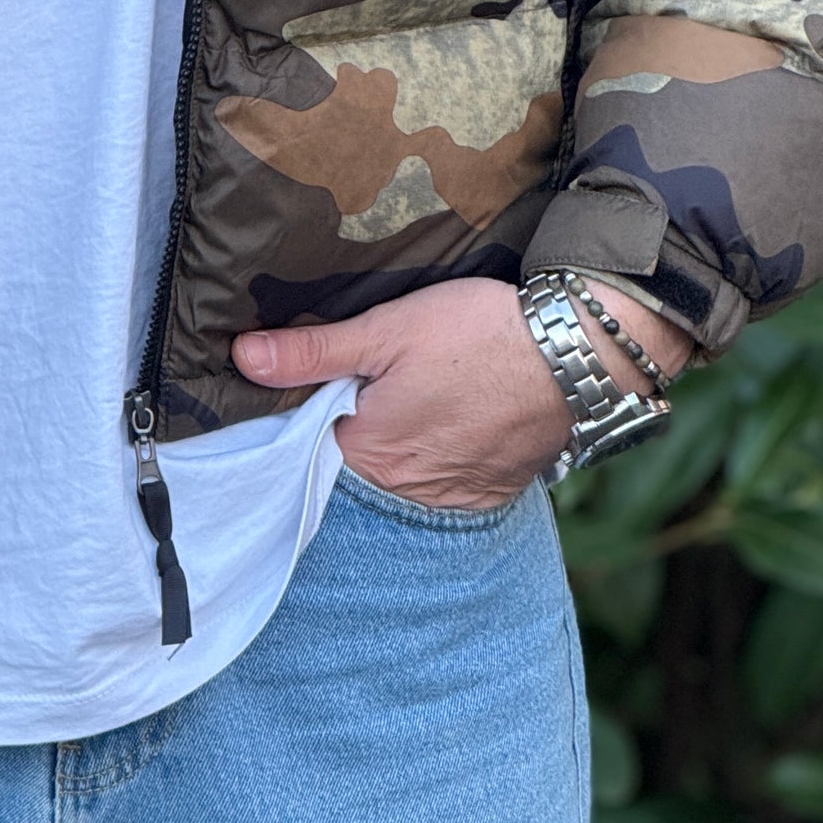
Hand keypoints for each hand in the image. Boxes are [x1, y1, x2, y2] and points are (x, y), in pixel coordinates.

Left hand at [232, 275, 691, 511]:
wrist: (581, 353)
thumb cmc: (480, 333)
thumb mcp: (387, 329)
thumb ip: (312, 351)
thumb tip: (241, 357)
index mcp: (368, 451)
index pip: (312, 438)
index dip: (314, 404)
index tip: (325, 376)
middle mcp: (407, 489)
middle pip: (359, 456)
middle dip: (360, 421)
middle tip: (382, 377)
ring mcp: (455, 494)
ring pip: (405, 469)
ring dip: (404, 439)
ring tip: (424, 392)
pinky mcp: (494, 490)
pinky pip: (449, 479)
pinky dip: (445, 452)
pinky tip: (456, 414)